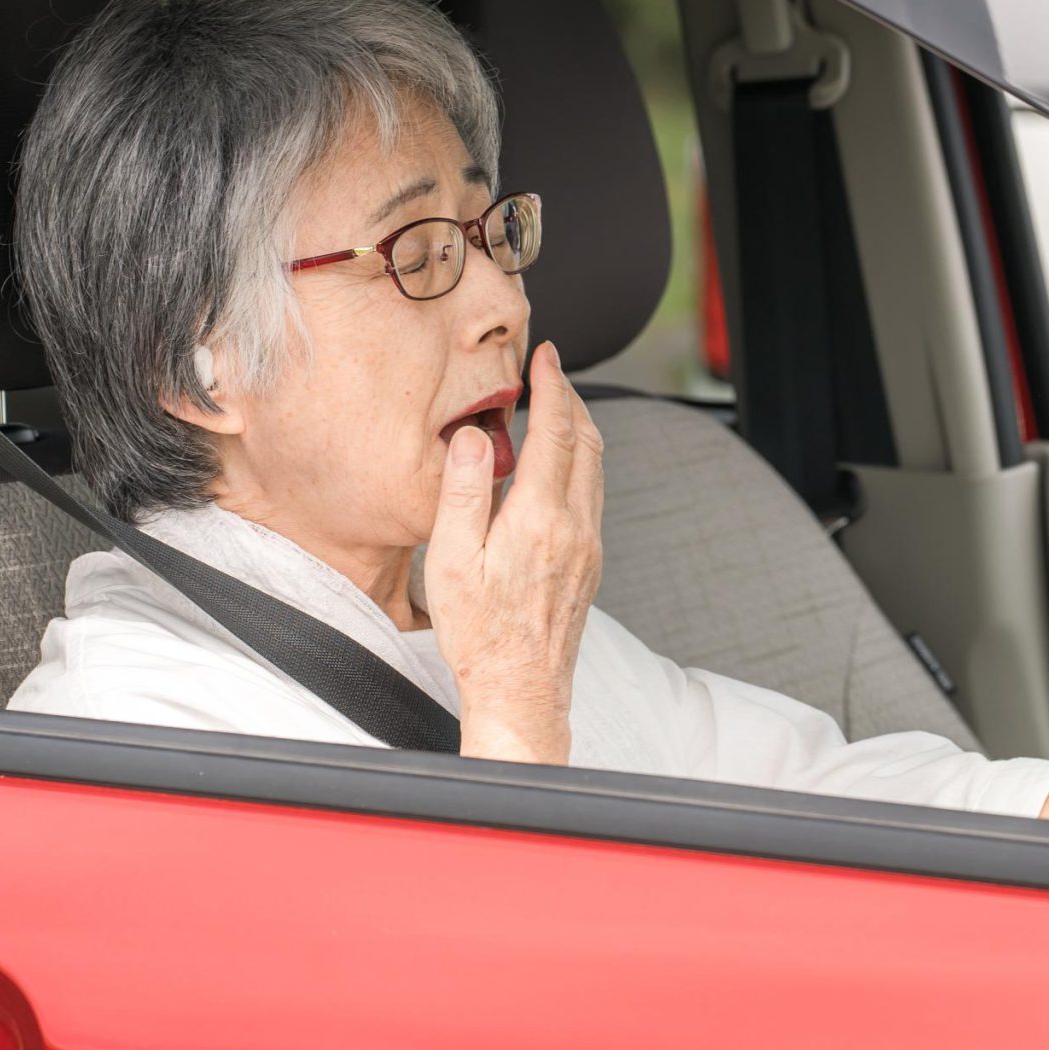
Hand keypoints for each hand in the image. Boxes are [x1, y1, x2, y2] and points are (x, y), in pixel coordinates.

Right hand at [423, 341, 603, 764]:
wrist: (522, 692)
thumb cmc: (480, 634)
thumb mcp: (451, 561)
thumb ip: (464, 492)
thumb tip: (477, 437)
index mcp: (540, 519)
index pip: (557, 431)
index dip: (553, 386)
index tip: (547, 357)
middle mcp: (576, 528)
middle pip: (587, 442)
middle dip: (571, 399)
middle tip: (552, 372)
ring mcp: (590, 546)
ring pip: (596, 469)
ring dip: (580, 430)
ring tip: (557, 408)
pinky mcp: (591, 564)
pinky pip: (594, 496)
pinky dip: (581, 463)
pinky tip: (559, 467)